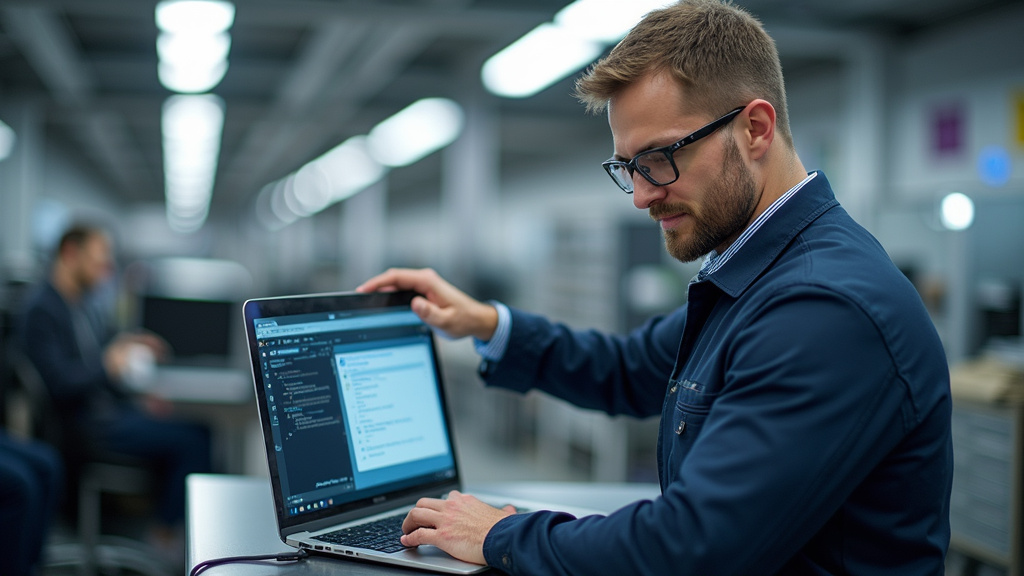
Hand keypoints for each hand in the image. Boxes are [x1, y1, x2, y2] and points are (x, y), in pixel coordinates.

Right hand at [356, 268, 498, 340]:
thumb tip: (415, 304)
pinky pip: (402, 290)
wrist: (476, 320)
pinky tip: (382, 303)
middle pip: (393, 278)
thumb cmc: (464, 320)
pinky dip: (390, 294)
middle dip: (375, 285)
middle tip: (359, 296)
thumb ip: (431, 313)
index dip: (378, 282)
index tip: (363, 289)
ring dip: (382, 289)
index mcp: (428, 282)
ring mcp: (424, 284)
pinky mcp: (423, 291)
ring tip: (366, 300)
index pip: (397, 277)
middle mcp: (425, 279)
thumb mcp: (447, 321)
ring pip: (396, 283)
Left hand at [400, 490, 515, 565]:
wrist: (501, 537)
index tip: (435, 513)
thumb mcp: (503, 514)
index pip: (446, 498)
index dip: (438, 506)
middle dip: (416, 512)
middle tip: (414, 521)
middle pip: (424, 503)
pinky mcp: (441, 536)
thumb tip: (509, 510)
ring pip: (416, 514)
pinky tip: (407, 541)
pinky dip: (410, 538)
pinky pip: (419, 534)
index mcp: (465, 501)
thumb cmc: (503, 528)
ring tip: (406, 530)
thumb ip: (504, 511)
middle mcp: (452, 507)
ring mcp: (445, 520)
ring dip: (408, 523)